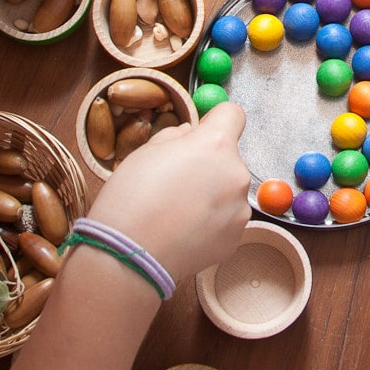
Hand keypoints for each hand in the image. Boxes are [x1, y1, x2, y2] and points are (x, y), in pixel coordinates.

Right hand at [87, 102, 251, 281]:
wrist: (130, 255)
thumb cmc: (131, 199)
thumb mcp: (145, 152)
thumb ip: (175, 137)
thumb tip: (189, 135)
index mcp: (215, 145)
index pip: (232, 114)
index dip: (215, 121)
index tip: (201, 133)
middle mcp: (236, 174)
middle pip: (228, 159)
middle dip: (208, 166)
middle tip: (176, 183)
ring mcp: (239, 210)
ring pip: (228, 192)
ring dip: (210, 197)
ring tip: (176, 212)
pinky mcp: (235, 238)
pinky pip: (225, 221)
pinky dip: (209, 224)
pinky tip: (182, 231)